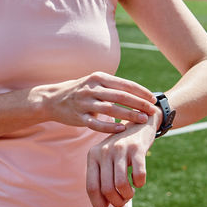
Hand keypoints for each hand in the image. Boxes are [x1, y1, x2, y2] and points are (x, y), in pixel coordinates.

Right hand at [36, 72, 156, 132]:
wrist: (53, 99)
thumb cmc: (81, 91)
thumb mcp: (95, 82)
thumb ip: (114, 86)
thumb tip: (139, 93)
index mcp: (99, 77)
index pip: (125, 84)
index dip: (140, 92)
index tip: (153, 99)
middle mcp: (92, 88)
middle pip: (120, 96)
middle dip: (139, 103)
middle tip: (152, 110)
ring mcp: (84, 102)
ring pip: (110, 109)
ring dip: (128, 115)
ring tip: (142, 120)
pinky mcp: (78, 117)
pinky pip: (96, 123)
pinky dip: (109, 126)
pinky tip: (122, 129)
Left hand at [86, 111, 161, 206]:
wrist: (140, 121)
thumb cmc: (123, 148)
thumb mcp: (108, 159)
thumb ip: (103, 180)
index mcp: (93, 155)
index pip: (91, 188)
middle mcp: (103, 151)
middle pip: (106, 189)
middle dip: (117, 202)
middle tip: (124, 201)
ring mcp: (120, 148)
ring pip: (121, 185)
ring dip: (128, 195)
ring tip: (131, 193)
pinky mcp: (136, 148)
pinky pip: (138, 175)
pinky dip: (140, 183)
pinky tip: (140, 181)